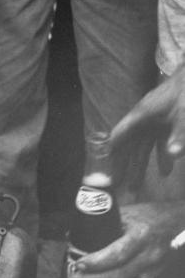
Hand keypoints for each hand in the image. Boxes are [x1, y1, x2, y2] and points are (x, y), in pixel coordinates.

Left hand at [68, 202, 184, 277]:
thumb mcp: (124, 213)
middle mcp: (152, 255)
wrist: (175, 221)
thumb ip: (103, 225)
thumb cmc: (143, 216)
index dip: (97, 262)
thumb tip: (73, 238)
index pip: (118, 253)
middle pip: (122, 276)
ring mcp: (157, 271)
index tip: (79, 265)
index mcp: (142, 235)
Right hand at [110, 68, 184, 187]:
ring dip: (142, 166)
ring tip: (136, 186)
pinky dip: (162, 156)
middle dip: (126, 167)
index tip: (101, 162)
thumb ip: (179, 135)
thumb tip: (173, 155)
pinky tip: (165, 170)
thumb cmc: (184, 91)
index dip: (108, 150)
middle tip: (118, 186)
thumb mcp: (183, 114)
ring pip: (145, 148)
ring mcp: (156, 122)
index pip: (119, 135)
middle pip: (131, 147)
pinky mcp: (168, 123)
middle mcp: (145, 120)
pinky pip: (160, 143)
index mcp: (141, 115)